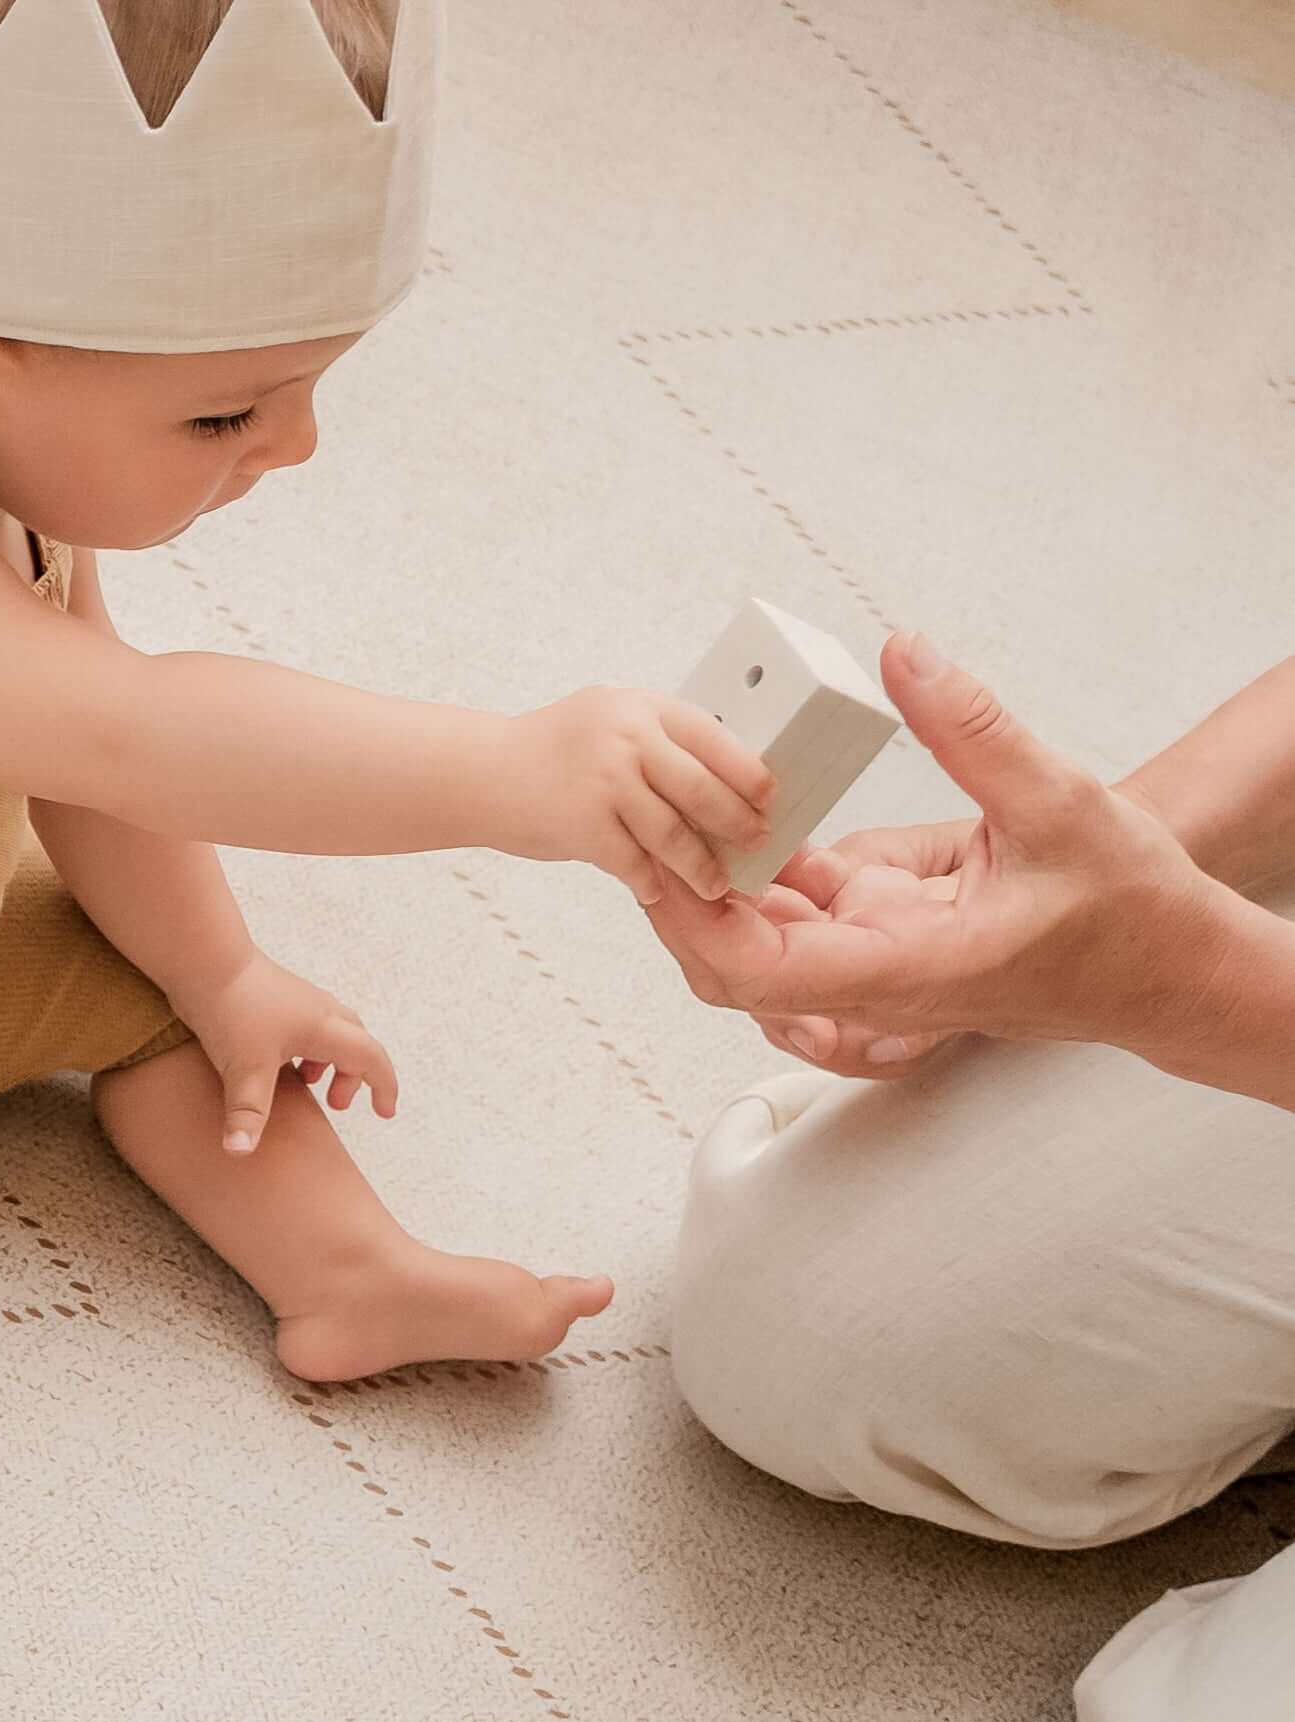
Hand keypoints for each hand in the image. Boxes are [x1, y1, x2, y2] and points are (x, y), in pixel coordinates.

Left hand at [169, 951, 399, 1153]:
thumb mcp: (243, 1068)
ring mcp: (298, 998)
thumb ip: (247, 1112)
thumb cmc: (231, 1008)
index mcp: (324, 1028)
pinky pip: (307, 1022)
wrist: (203, 957)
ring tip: (305, 1082)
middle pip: (356, 1044)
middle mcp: (319, 1010)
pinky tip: (276, 1060)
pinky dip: (306, 1046)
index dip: (384, 1088)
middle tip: (336, 1104)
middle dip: (355, 1076)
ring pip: (332, 1030)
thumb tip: (240, 1152)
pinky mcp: (276, 993)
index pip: (372, 1059)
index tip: (384, 1113)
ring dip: (329, 1060)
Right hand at [495, 687, 775, 906]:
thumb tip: (720, 777)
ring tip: (715, 884)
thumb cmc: (549, 752)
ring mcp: (604, 780)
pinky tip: (655, 891)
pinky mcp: (583, 824)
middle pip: (703, 788)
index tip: (770, 797)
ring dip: (699, 866)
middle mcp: (627, 737)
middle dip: (736, 823)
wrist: (478, 772)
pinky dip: (648, 881)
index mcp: (641, 708)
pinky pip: (633, 862)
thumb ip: (654, 738)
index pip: (714, 737)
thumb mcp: (606, 720)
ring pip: (673, 833)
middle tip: (757, 844)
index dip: (749, 771)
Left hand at [646, 633, 1222, 1059]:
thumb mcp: (1060, 801)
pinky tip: (747, 818)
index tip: (659, 862)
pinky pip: (801, 918)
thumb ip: (974, 730)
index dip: (695, 922)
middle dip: (680, 905)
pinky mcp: (882, 938)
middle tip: (645, 825)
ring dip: (717, 889)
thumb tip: (905, 654)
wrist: (1166, 966)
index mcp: (905, 966)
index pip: (763, 971)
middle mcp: (875, 979)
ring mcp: (873, 964)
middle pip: (735, 970)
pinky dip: (765, 877)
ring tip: (680, 811)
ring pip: (760, 946)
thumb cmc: (1127, 907)